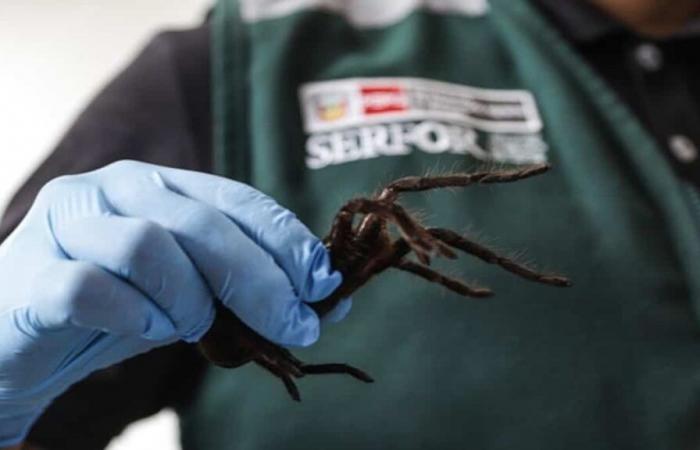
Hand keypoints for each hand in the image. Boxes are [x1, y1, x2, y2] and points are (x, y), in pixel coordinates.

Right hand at [0, 160, 346, 446]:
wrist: (18, 342)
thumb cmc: (113, 310)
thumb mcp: (193, 296)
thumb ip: (250, 293)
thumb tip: (333, 304)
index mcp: (159, 186)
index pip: (237, 200)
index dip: (287, 239)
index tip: (325, 282)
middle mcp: (113, 189)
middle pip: (202, 224)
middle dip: (262, 280)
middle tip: (295, 326)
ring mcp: (67, 224)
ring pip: (148, 245)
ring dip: (189, 299)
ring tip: (194, 327)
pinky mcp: (28, 272)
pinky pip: (89, 287)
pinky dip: (132, 316)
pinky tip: (146, 330)